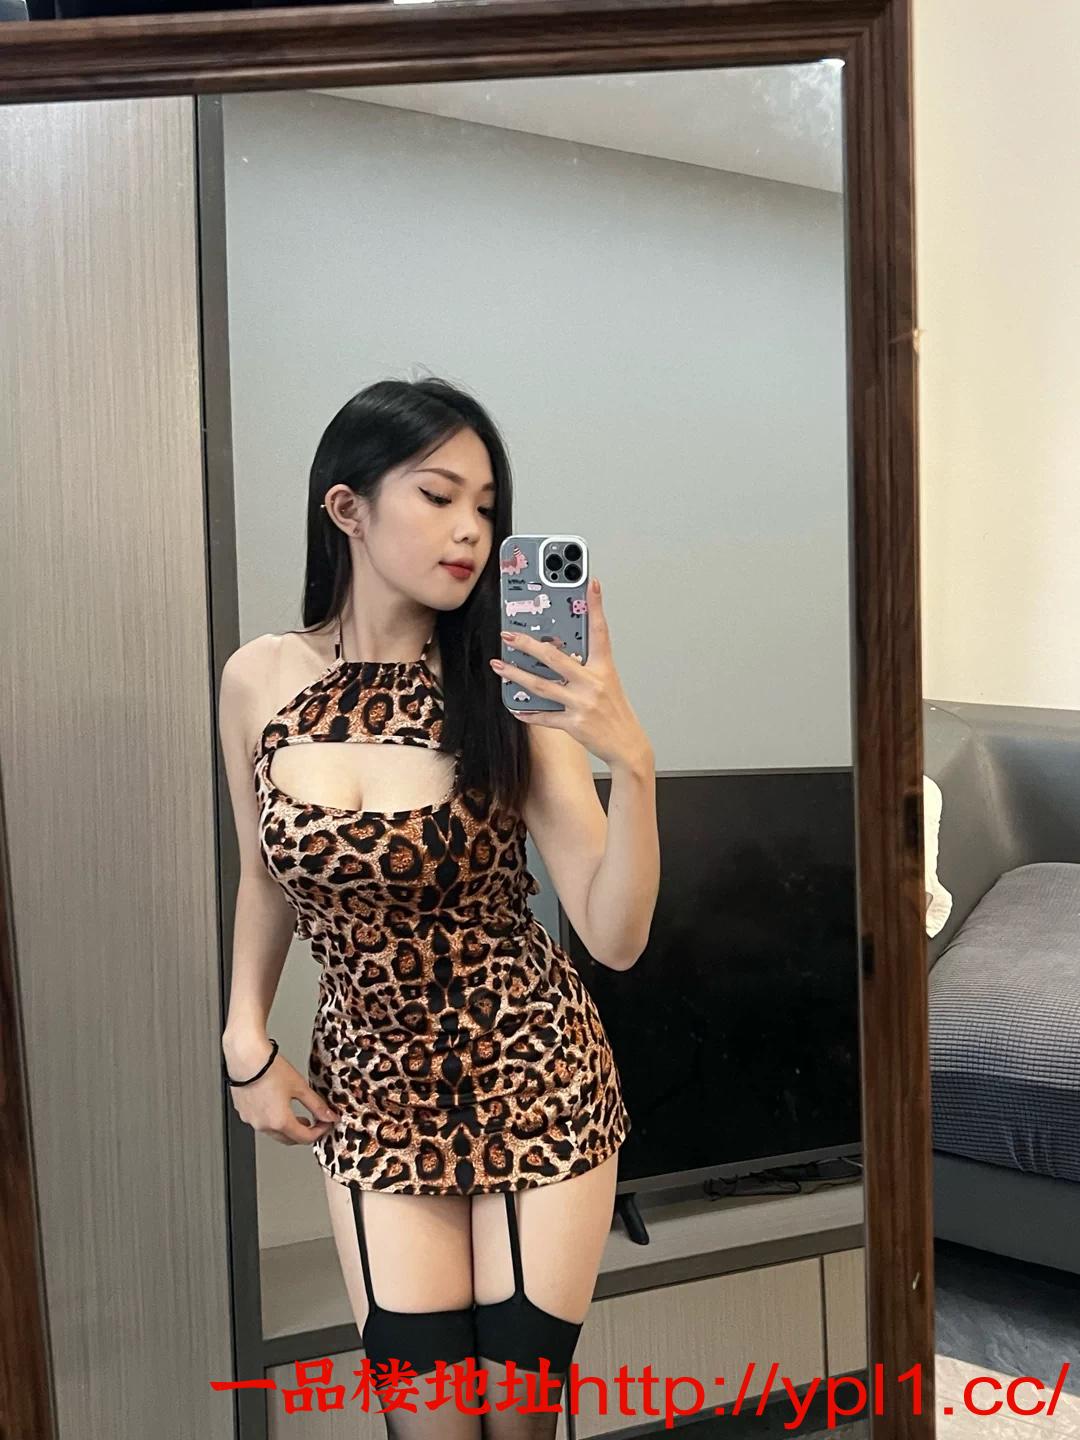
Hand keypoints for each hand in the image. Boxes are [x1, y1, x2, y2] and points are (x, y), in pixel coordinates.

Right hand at [223, 1034, 338, 1143]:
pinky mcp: (243, 1112)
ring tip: (296, 1115)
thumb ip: (316, 1105)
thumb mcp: (300, 1086)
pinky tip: (276, 1107)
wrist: (245, 1057)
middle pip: (289, 1139)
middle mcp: (263, 1125)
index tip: (325, 1124)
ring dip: (287, 1127)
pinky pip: (260, 1122)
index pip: (304, 1138)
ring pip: (273, 1132)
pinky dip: (272, 1120)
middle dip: (303, 1133)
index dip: (319, 1132)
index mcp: (280, 1121)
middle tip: (313, 1122)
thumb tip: (328, 1116)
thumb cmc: (269, 1069)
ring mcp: (251, 1120)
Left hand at [490, 577, 651, 769]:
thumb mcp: (608, 682)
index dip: (596, 606)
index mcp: (604, 668)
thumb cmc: (616, 711)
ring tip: (500, 667)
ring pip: (542, 686)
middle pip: (555, 658)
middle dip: (528, 645)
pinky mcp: (574, 724)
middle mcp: (593, 683)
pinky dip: (528, 713)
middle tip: (509, 635)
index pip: (600, 631)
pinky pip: (544, 716)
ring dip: (516, 676)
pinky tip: (515, 707)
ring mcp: (582, 704)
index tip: (591, 583)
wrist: (627, 745)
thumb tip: (560, 654)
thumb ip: (587, 666)